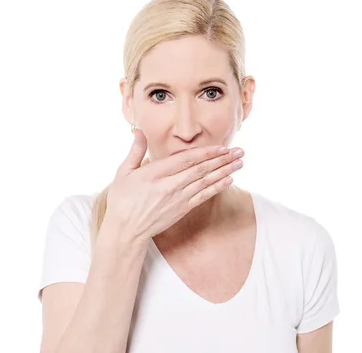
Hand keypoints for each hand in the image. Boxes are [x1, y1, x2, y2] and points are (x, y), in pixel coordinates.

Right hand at [103, 128, 243, 240]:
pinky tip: (228, 180)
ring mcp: (178, 199)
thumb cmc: (122, 200)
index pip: (186, 159)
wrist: (125, 230)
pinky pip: (203, 197)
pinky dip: (217, 188)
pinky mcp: (182, 210)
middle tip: (239, 151)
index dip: (206, 152)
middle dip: (222, 160)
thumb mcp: (123, 172)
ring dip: (224, 171)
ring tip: (240, 163)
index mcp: (155, 173)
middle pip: (201, 169)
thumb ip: (135, 150)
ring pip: (205, 182)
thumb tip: (139, 130)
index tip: (221, 147)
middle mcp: (170, 186)